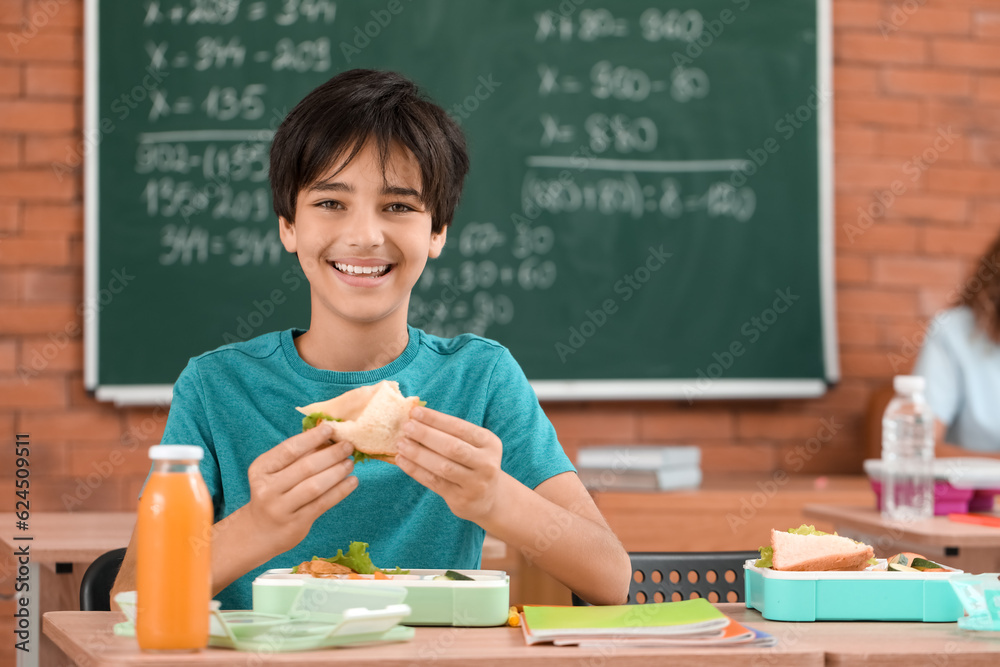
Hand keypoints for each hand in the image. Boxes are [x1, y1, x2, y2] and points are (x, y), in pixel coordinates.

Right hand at [242, 421, 357, 553]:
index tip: (330, 428)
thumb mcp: (276, 473)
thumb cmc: (274, 493)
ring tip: (350, 463)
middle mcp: (267, 488)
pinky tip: (352, 481)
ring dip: (337, 472)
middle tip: (348, 445)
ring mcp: (280, 508)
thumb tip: (329, 436)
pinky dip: (340, 491)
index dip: (311, 438)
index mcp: (261, 469)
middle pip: (305, 467)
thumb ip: (298, 456)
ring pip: (315, 486)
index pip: (289, 449)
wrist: (260, 531)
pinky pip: (323, 503)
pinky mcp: (296, 523)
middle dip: (331, 454)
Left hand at [395, 406, 502, 523]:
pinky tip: (402, 460)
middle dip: (426, 435)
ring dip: (418, 453)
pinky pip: (434, 482)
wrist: (488, 498)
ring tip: (401, 444)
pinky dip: (415, 470)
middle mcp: (486, 463)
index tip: (415, 412)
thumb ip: (450, 433)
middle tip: (406, 427)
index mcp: (490, 443)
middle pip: (452, 447)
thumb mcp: (473, 446)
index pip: (460, 427)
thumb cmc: (473, 463)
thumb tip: (415, 418)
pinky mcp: (461, 499)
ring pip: (442, 466)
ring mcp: (475, 483)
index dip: (436, 419)